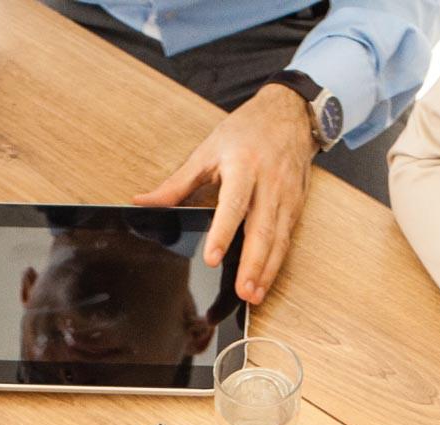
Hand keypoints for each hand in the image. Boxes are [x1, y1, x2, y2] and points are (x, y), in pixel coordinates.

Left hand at [135, 83, 315, 305]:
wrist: (288, 114)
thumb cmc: (246, 131)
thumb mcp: (207, 151)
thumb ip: (177, 183)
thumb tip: (144, 202)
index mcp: (243, 166)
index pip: (234, 204)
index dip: (223, 233)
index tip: (212, 258)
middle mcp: (269, 183)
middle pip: (261, 230)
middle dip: (252, 264)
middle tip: (242, 292)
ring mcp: (286, 196)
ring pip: (277, 240)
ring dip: (266, 271)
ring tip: (252, 296)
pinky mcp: (296, 206)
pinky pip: (286, 239)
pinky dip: (276, 263)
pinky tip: (265, 281)